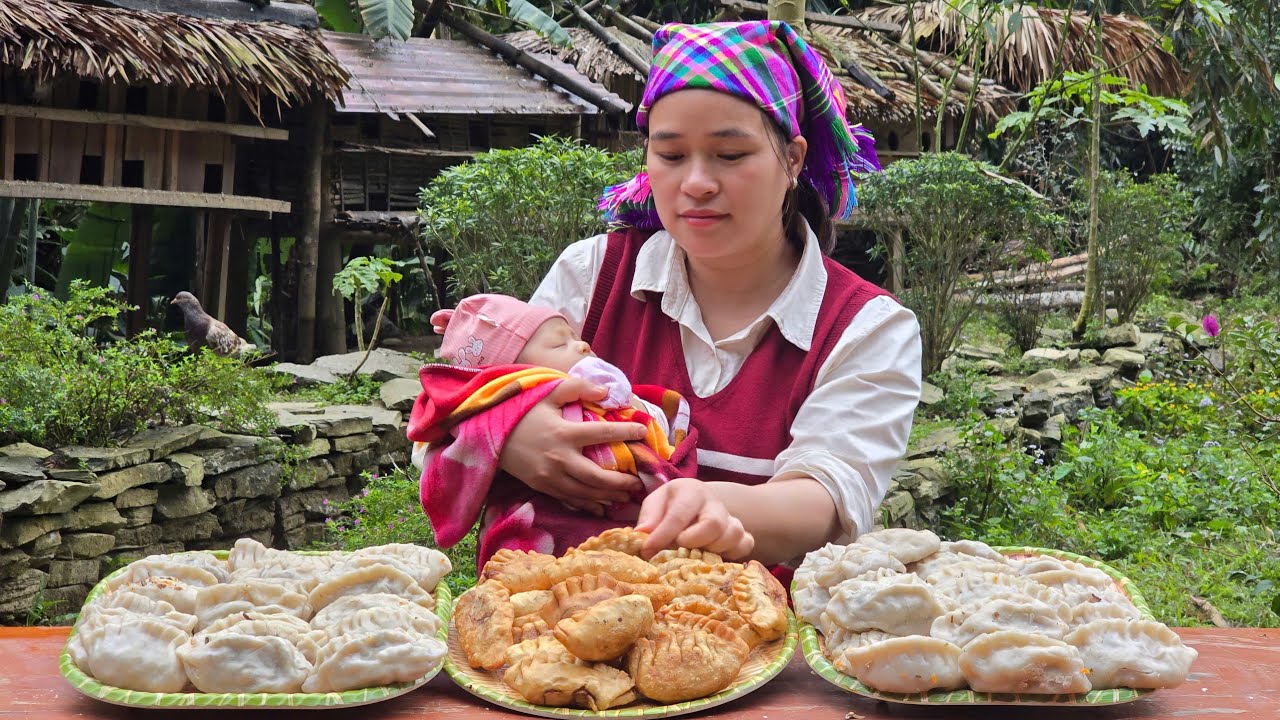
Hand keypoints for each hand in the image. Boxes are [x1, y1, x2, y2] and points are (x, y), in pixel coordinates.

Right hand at [499, 377, 646, 506]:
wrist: (491, 436)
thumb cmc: (523, 411)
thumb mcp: (549, 392)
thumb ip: (578, 388)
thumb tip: (607, 392)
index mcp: (564, 432)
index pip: (603, 433)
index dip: (626, 432)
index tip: (643, 432)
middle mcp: (560, 459)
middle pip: (599, 477)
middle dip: (622, 481)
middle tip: (639, 481)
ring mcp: (551, 477)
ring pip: (587, 493)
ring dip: (610, 496)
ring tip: (627, 495)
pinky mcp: (543, 488)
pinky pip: (571, 500)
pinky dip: (589, 505)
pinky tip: (603, 505)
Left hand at [635, 478, 754, 559]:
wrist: (695, 503)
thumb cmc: (670, 506)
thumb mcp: (655, 504)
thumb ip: (648, 518)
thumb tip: (641, 534)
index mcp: (691, 490)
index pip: (679, 514)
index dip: (662, 535)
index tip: (648, 551)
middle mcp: (714, 502)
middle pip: (714, 524)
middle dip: (693, 541)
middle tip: (677, 549)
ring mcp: (730, 518)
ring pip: (734, 534)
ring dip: (713, 549)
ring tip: (694, 552)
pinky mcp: (741, 533)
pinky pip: (746, 544)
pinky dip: (733, 554)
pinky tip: (714, 556)